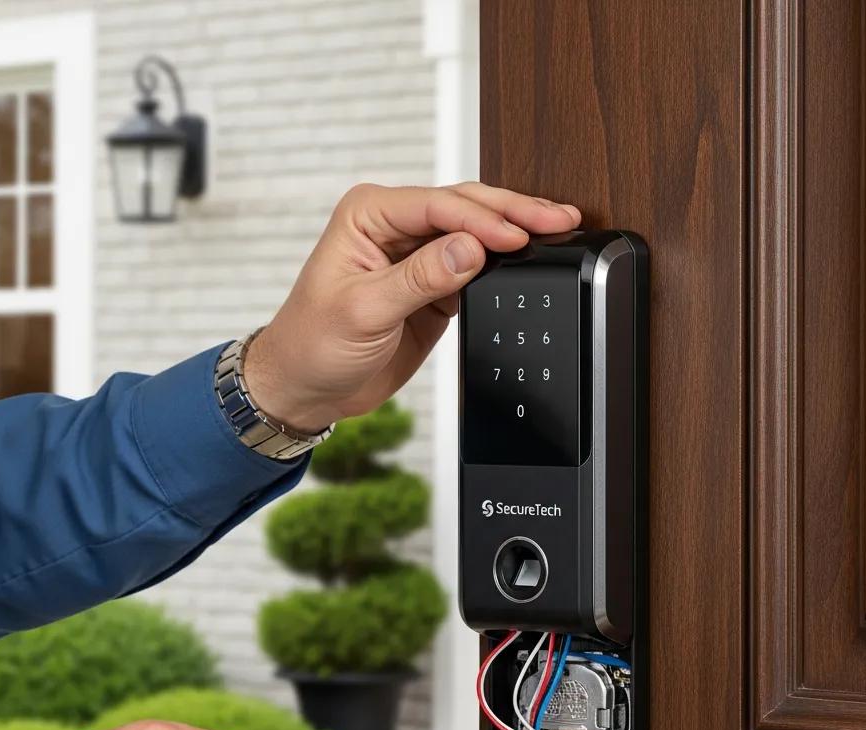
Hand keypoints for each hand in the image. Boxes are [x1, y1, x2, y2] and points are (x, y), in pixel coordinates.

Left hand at [244, 182, 580, 432]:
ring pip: (476, 235)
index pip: (438, 206)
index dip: (483, 219)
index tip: (517, 237)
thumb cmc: (313, 344)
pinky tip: (530, 263)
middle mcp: (395, 228)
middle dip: (513, 213)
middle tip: (558, 219)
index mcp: (370, 216)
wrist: (307, 387)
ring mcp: (417, 257)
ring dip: (515, 234)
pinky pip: (476, 269)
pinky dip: (504, 267)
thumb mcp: (364, 311)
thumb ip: (420, 278)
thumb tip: (471, 249)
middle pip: (465, 208)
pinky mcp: (433, 287)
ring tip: (557, 231)